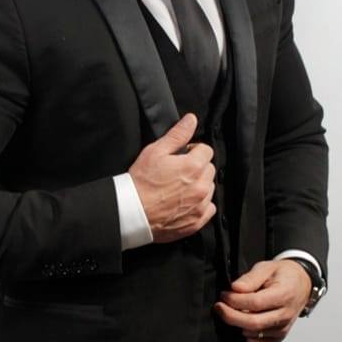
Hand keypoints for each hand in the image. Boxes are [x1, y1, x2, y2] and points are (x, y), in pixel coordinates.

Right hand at [128, 114, 216, 242]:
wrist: (132, 212)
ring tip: (179, 187)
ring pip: (209, 188)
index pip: (206, 150)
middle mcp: (201, 186)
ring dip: (199, 185)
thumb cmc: (141, 182)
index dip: (193, 150)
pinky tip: (185, 202)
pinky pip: (209, 208)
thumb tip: (191, 120)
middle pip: (209, 169)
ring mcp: (200, 205)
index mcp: (194, 167)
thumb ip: (177, 134)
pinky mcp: (196, 221)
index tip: (182, 155)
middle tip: (178, 171)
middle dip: (197, 167)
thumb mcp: (155, 151)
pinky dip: (201, 205)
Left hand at [213, 259, 311, 341]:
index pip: (255, 303)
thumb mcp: (266, 267)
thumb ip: (250, 278)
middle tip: (219, 306)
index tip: (224, 295)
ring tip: (232, 310)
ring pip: (253, 334)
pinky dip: (246, 336)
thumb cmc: (283, 275)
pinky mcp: (278, 337)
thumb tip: (235, 288)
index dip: (235, 300)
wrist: (301, 284)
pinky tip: (243, 322)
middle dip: (230, 316)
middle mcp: (285, 315)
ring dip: (237, 324)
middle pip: (253, 323)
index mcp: (284, 294)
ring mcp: (282, 328)